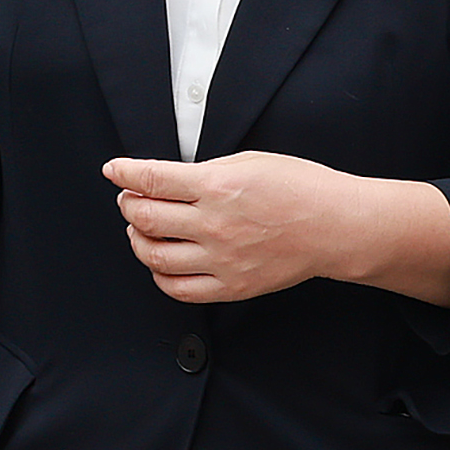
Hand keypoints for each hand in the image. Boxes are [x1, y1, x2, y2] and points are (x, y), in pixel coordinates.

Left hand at [106, 152, 440, 304]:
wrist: (335, 226)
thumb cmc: (301, 189)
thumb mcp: (251, 161)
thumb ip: (206, 171)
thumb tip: (169, 181)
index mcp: (218, 185)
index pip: (152, 179)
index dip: (124, 173)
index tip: (114, 170)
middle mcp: (214, 223)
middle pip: (145, 217)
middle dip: (129, 205)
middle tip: (130, 199)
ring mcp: (220, 258)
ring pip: (153, 255)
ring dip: (138, 239)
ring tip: (143, 230)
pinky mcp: (231, 285)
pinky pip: (178, 288)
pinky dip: (159, 275)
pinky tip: (162, 262)